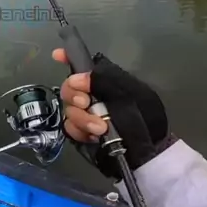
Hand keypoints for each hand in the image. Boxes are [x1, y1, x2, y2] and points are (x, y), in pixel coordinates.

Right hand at [52, 48, 173, 173]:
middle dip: (73, 94)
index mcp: (105, 81)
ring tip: (101, 127)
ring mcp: (85, 114)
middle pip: (68, 88)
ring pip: (68, 109)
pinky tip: (94, 136)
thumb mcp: (131, 93)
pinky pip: (70, 127)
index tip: (57, 55)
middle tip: (86, 103)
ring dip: (82, 118)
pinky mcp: (81, 132)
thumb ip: (105, 81)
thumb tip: (78, 78)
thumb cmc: (145, 117)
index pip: (83, 64)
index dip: (67, 58)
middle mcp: (92, 95)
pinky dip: (80, 131)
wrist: (148, 151)